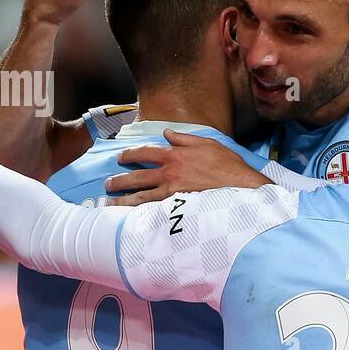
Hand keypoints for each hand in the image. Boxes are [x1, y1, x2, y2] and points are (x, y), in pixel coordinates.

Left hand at [105, 130, 269, 203]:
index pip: (145, 152)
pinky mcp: (178, 206)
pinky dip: (140, 212)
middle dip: (119, 179)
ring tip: (110, 202)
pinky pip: (154, 209)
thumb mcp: (207, 142)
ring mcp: (172, 191)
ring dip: (123, 199)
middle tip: (108, 184)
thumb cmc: (227, 164)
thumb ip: (184, 138)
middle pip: (137, 175)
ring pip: (141, 195)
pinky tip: (130, 216)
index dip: (130, 154)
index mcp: (175, 154)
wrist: (240, 185)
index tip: (120, 157)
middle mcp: (169, 172)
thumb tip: (167, 133)